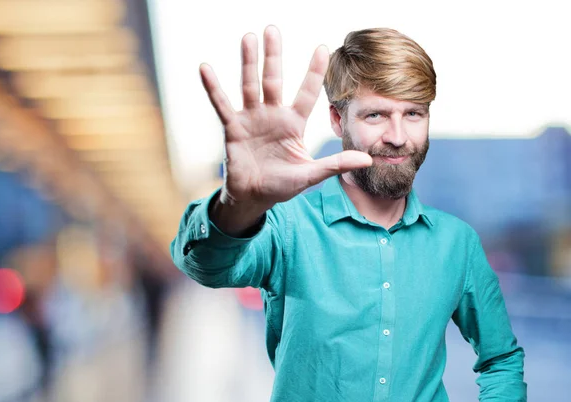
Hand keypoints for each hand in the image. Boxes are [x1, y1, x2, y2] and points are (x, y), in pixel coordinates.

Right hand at [200, 25, 372, 211]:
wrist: (254, 198)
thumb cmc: (282, 185)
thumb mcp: (311, 175)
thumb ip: (336, 164)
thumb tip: (368, 160)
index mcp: (293, 123)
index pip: (307, 93)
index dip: (314, 72)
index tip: (323, 48)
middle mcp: (272, 115)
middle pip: (273, 80)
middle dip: (273, 56)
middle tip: (272, 29)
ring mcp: (251, 120)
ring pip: (250, 85)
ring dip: (248, 62)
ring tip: (248, 38)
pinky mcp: (233, 129)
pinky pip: (221, 105)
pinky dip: (213, 88)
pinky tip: (205, 68)